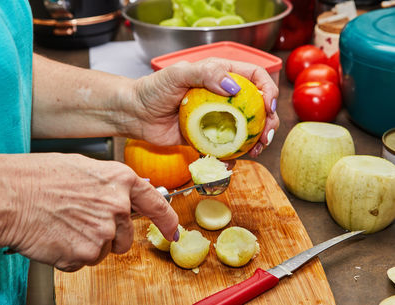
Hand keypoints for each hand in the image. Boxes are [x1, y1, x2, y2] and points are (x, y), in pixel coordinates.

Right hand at [0, 153, 177, 271]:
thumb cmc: (37, 177)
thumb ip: (110, 184)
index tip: (173, 231)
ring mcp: (103, 233)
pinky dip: (70, 254)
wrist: (9, 196)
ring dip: (88, 244)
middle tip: (81, 222)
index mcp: (120, 181)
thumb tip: (123, 196)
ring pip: (104, 250)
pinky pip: (84, 261)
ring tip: (63, 226)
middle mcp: (117, 207)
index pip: (155, 204)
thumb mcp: (83, 168)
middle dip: (110, 234)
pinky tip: (55, 237)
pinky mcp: (85, 254)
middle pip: (126, 235)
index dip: (167, 221)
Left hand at [129, 57, 278, 156]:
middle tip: (266, 135)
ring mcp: (216, 118)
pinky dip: (233, 156)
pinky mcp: (207, 137)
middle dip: (268, 121)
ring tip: (256, 151)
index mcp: (220, 74)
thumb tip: (234, 87)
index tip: (268, 106)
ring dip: (256, 141)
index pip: (255, 77)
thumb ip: (205, 74)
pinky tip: (233, 161)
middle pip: (258, 106)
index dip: (267, 89)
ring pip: (246, 129)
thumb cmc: (152, 89)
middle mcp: (223, 96)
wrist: (135, 114)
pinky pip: (226, 147)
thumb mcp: (177, 74)